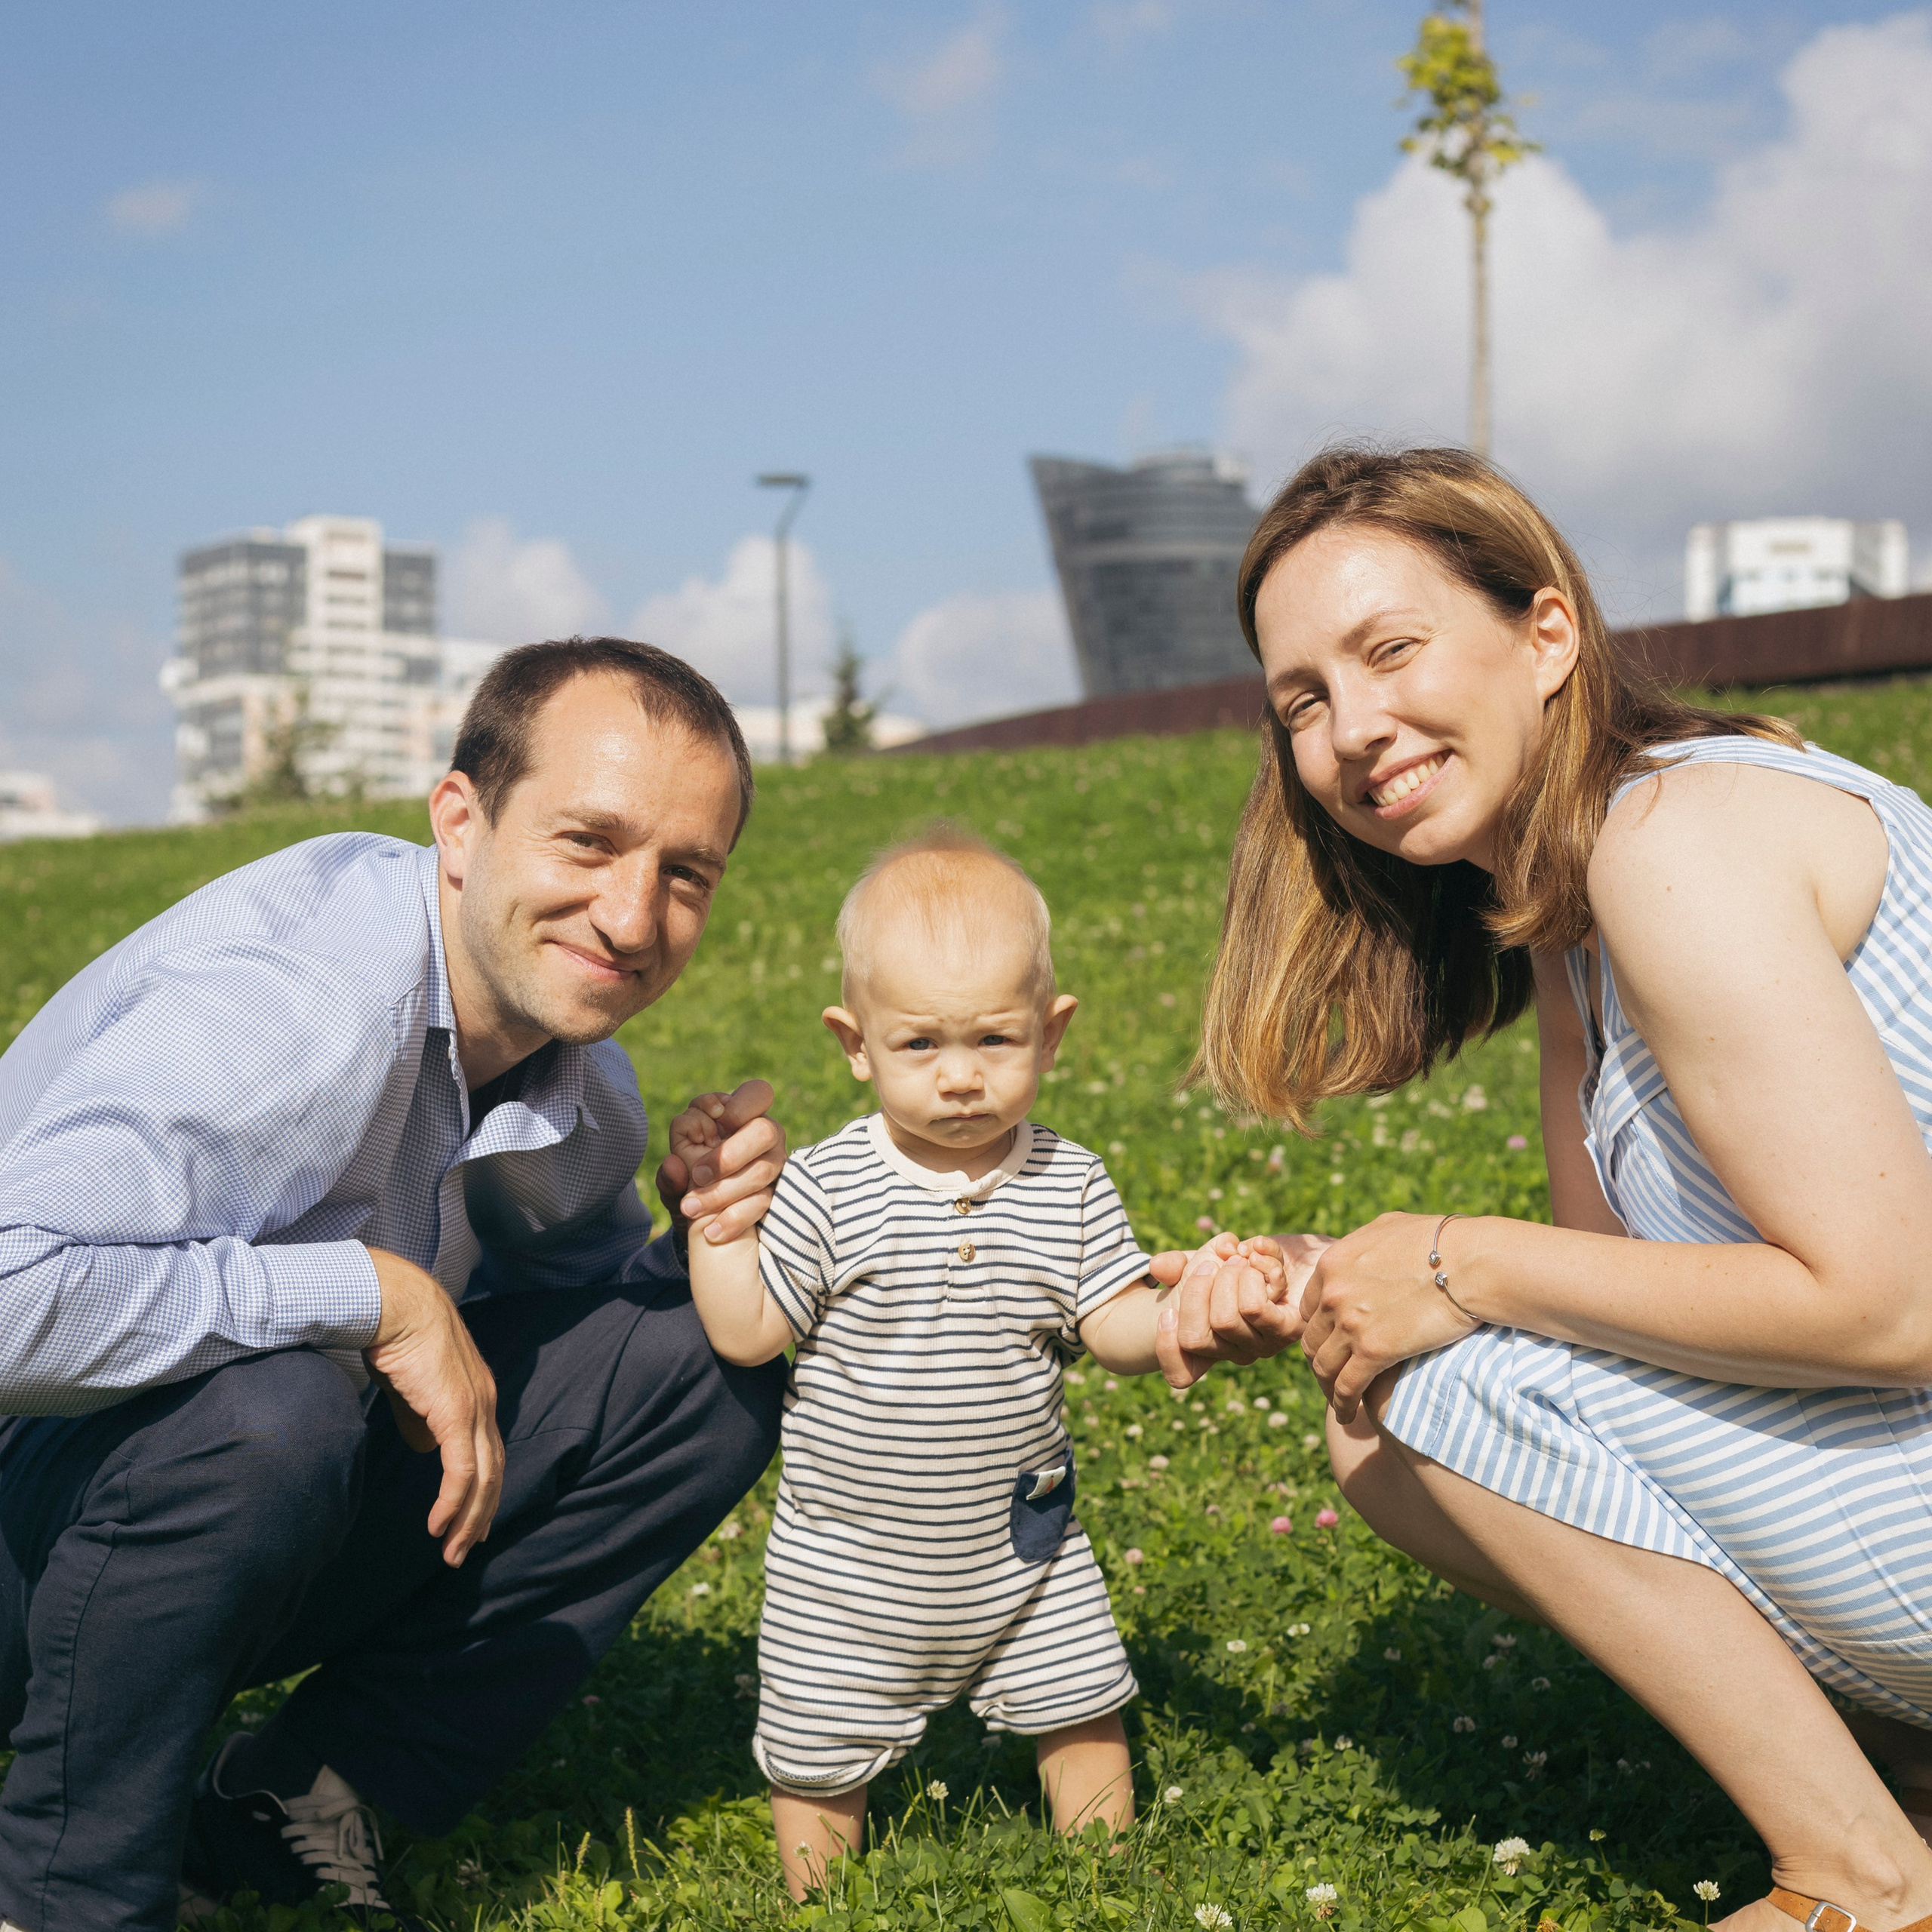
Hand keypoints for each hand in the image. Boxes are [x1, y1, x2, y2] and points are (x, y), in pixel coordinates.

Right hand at [363, 1246, 502, 1565]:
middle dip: (480, 1515)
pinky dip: (453, 1503)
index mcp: (477, 1395)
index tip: (470, 1522)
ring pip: (483, 1478)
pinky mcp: (456, 1412)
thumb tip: (424, 1448)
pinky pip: (461, 1471)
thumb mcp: (411, 1388)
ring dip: (468, 1520)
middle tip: (464, 1550)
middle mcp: (484, 1403)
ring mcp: (474, 1408)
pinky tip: (438, 1526)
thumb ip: (420, 1418)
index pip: (489, 1453)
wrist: (394, 1303)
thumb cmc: (396, 1338)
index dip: (483, 1491)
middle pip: (493, 1471)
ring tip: (452, 1552)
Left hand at [655, 1078, 786, 1244]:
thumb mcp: (674, 1183)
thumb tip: (673, 1164)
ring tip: (691, 1209)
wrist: (704, 1229)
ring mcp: (775, 1167)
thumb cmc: (691, 1189)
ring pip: (763, 1170)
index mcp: (741, 1118)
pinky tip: (712, 1232)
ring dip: (724, 1191)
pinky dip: (735, 1218)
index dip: (739, 1104)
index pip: (757, 1093)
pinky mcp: (778, 1197)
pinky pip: (763, 1203)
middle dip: (729, 1154)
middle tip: (699, 1175)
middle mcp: (766, 1138)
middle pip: (764, 1130)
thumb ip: (670, 1174)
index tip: (715, 1119)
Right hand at [1145, 1232, 1316, 1389]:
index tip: (1166, 1312)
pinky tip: (1255, 1258)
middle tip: (1213, 1263)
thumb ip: (1175, 1265)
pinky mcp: (1289, 1328)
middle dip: (1197, 1288)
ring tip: (1239, 1258)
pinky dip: (1249, 1277)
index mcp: (1211, 1345)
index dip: (1166, 1349)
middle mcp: (1234, 1352)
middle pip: (1194, 1338)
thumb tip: (1157, 1267)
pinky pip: (1255, 1309)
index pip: (1180, 1373)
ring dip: (1227, 1278)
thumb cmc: (1237, 1263)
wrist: (1287, 1260)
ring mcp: (1261, 1345)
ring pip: (1225, 1320)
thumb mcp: (1200, 1261)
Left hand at [1298, 1212, 1479, 1420]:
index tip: (1330, 1343)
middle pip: (1312, 1339)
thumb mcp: (1390, 1228)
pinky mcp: (1373, 1350)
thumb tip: (1365, 1253)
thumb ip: (1366, 1246)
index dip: (1318, 1328)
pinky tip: (1350, 1415)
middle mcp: (1333, 1293)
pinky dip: (1343, 1404)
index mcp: (1333, 1264)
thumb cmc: (1443, 1241)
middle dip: (1319, 1361)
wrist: (1471, 1262)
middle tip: (1331, 1377)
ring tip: (1339, 1403)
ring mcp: (1350, 1322)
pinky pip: (1347, 1386)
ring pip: (1324, 1367)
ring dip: (1328, 1388)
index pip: (1309, 1307)